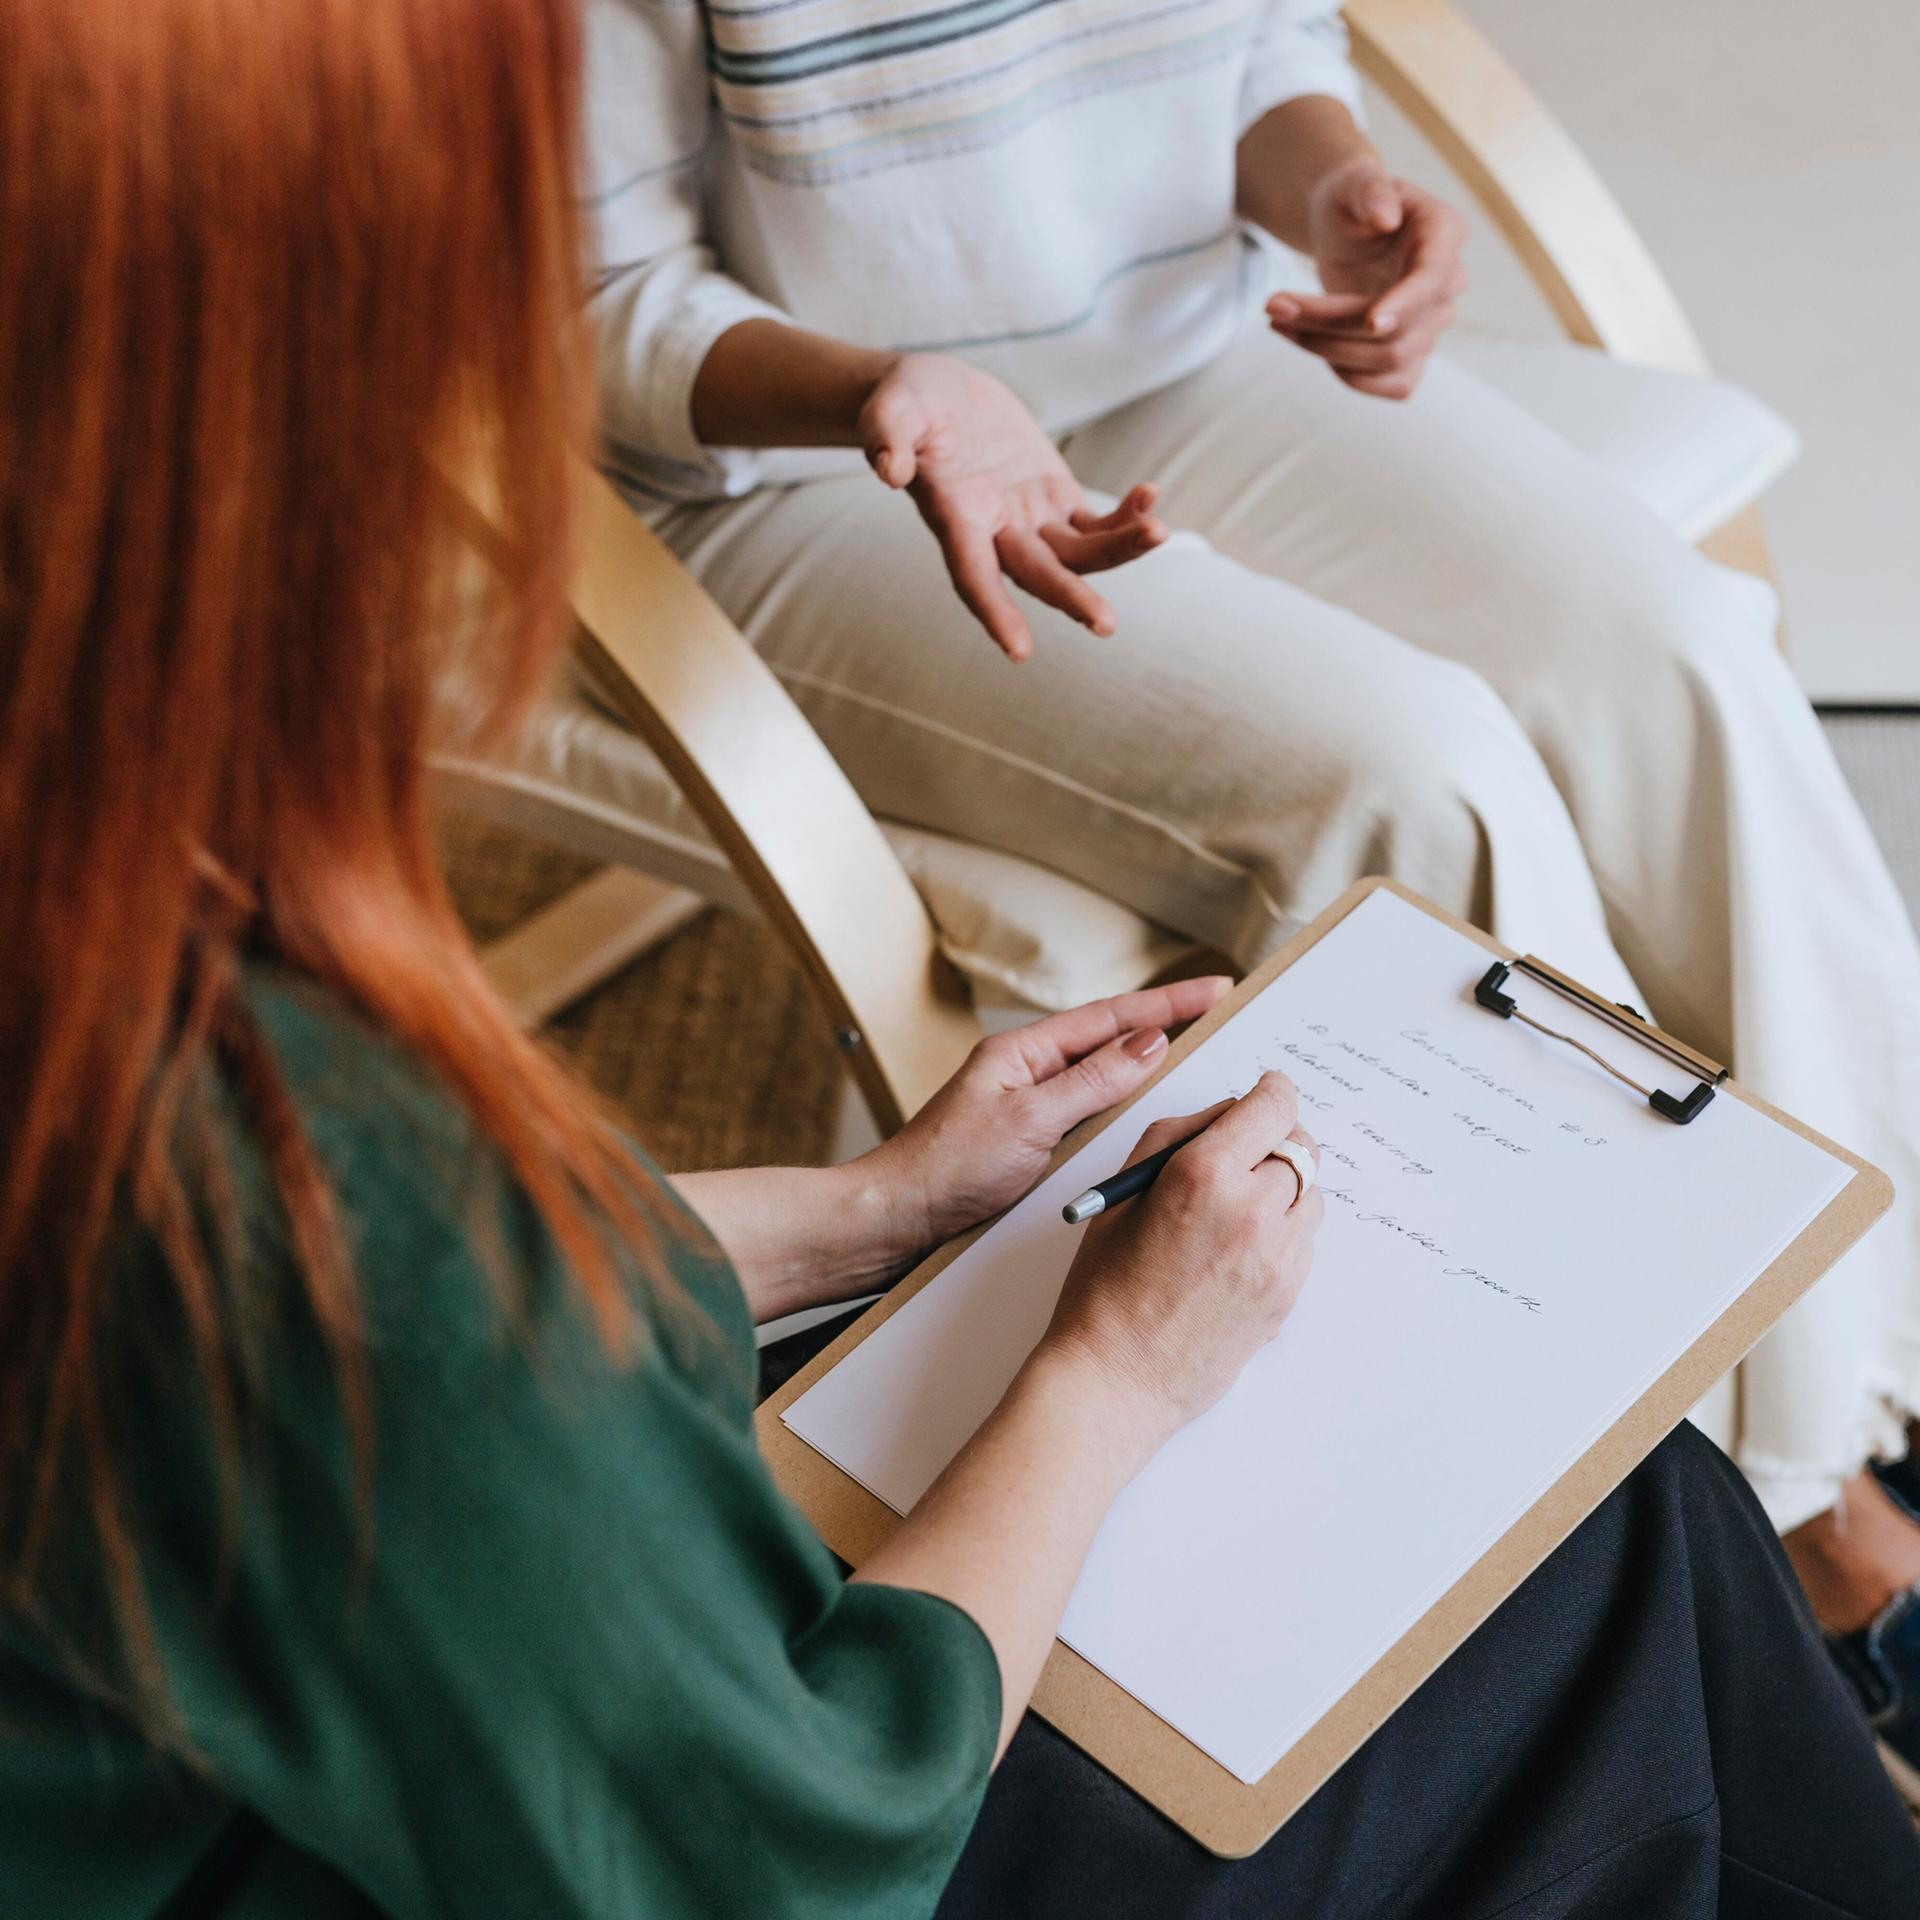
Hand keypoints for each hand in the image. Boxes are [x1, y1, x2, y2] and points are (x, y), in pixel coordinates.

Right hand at [859, 352, 1165, 660]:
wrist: (936, 396)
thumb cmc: (907, 402)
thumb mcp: (891, 407)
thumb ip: (887, 435)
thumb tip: (887, 469)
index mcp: (953, 517)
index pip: (972, 575)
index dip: (994, 611)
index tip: (1019, 652)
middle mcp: (994, 532)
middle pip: (1038, 574)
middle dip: (1072, 598)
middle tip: (1106, 625)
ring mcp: (1028, 519)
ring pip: (1078, 553)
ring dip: (1119, 550)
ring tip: (1160, 532)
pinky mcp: (1054, 498)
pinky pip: (1096, 521)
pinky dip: (1125, 517)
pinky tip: (1151, 497)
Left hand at [860, 977, 1231, 1264]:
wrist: (895, 1219)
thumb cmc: (946, 1168)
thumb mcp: (1030, 1120)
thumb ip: (1093, 1082)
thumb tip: (1150, 1043)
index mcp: (1024, 1052)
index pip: (1112, 1018)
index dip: (1170, 1003)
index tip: (1218, 990)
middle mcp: (1029, 1074)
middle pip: (1112, 1043)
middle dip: (1168, 1029)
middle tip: (1223, 1020)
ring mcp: (1030, 1109)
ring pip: (1104, 1083)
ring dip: (1150, 1074)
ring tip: (1202, 1065)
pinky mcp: (1029, 1146)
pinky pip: (1091, 1118)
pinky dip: (1126, 1114)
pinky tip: (1150, 1125)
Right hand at [1039, 1072, 1322, 1439]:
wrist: (1118, 1377)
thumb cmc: (1105, 1288)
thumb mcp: (1123, 1193)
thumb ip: (1178, 1137)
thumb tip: (1228, 1114)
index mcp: (1203, 1175)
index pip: (1273, 1106)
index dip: (1271, 1092)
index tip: (1266, 1093)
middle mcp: (1251, 1211)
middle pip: (1301, 1146)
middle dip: (1275, 1141)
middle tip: (1246, 1153)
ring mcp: (1277, 1258)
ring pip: (1310, 1193)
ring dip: (1283, 1189)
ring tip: (1234, 1212)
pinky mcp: (1289, 1294)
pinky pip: (1304, 1241)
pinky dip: (1281, 1233)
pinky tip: (1236, 1253)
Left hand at [1269, 161, 1466, 400]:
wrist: (1346, 228)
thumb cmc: (1351, 202)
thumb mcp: (1353, 183)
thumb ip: (1370, 190)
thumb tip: (1384, 214)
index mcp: (1443, 234)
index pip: (1433, 280)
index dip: (1405, 304)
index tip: (1371, 321)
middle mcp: (1447, 284)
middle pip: (1398, 329)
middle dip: (1330, 323)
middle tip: (1273, 304)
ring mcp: (1432, 322)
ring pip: (1389, 360)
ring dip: (1325, 349)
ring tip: (1279, 318)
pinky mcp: (1412, 350)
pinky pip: (1396, 386)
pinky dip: (1351, 377)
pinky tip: (1314, 343)